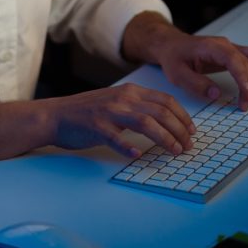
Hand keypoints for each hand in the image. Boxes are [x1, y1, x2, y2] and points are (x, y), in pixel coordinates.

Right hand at [44, 84, 194, 156]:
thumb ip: (138, 107)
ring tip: (175, 151)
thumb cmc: (88, 112)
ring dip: (164, 138)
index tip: (192, 131)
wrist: (56, 115)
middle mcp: (122, 98)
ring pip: (145, 122)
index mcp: (130, 91)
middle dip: (179, 130)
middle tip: (188, 146)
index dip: (182, 116)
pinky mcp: (96, 126)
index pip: (165, 100)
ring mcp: (109, 111)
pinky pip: (116, 138)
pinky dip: (128, 147)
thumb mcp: (117, 102)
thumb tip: (165, 122)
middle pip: (160, 111)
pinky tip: (137, 156)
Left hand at [123, 12, 247, 109]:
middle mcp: (224, 44)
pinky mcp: (232, 53)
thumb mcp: (177, 74)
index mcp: (211, 47)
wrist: (171, 45)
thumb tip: (216, 94)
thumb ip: (196, 84)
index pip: (234, 59)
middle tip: (244, 104)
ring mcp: (230, 47)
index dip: (243, 77)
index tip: (247, 93)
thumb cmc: (173, 56)